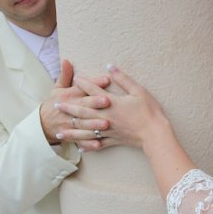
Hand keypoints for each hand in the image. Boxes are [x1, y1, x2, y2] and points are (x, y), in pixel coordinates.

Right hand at [40, 59, 111, 145]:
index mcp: (67, 97)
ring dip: (93, 125)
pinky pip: (80, 140)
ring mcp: (69, 125)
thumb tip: (67, 60)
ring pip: (82, 125)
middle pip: (82, 107)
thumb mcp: (58, 88)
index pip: (81, 89)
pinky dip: (88, 143)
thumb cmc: (55, 103)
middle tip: (108, 101)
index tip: (106, 79)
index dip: (93, 84)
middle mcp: (68, 110)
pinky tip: (98, 144)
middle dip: (94, 104)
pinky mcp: (70, 136)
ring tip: (106, 124)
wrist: (42, 124)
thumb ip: (65, 75)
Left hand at [72, 66, 194, 196]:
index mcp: (112, 103)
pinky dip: (88, 145)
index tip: (75, 79)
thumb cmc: (149, 111)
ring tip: (59, 131)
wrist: (155, 134)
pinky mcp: (113, 140)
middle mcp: (106, 117)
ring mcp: (108, 130)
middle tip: (56, 105)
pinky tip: (79, 147)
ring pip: (86, 130)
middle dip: (69, 108)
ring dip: (71, 130)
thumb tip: (110, 66)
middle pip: (83, 112)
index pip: (93, 91)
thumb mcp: (138, 91)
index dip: (83, 84)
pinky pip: (98, 144)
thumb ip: (123, 79)